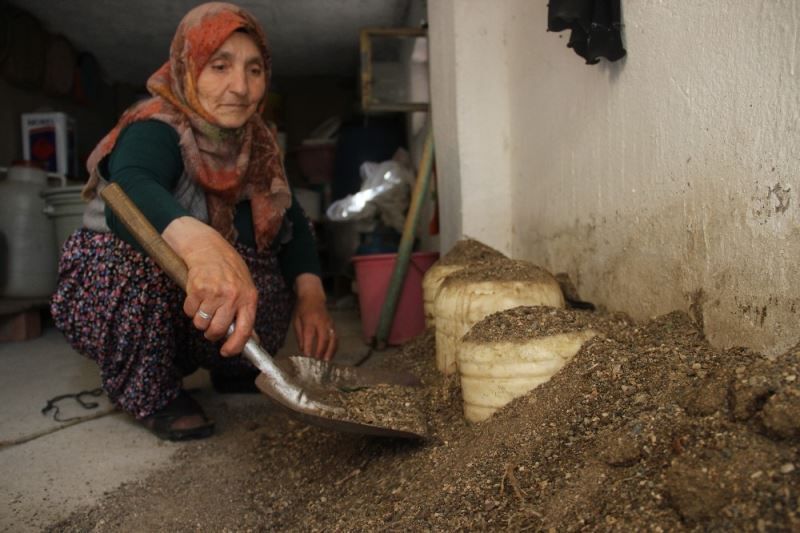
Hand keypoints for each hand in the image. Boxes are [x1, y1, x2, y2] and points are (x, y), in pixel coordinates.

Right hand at [162, 216, 256, 355]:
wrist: (208, 246)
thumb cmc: (228, 269)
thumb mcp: (245, 288)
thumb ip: (246, 314)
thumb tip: (253, 340)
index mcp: (249, 297)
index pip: (245, 330)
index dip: (235, 346)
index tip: (226, 352)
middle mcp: (233, 295)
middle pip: (217, 330)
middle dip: (211, 333)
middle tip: (210, 326)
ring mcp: (214, 292)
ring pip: (201, 323)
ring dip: (199, 319)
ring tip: (204, 305)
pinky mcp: (196, 288)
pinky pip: (189, 311)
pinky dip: (190, 308)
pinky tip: (196, 295)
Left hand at [292, 274, 335, 360]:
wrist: (313, 297)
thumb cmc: (302, 309)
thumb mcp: (296, 320)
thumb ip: (300, 335)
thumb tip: (303, 349)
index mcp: (309, 320)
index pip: (310, 335)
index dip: (309, 347)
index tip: (307, 357)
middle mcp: (321, 321)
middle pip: (324, 338)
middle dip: (321, 351)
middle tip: (318, 362)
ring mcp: (329, 323)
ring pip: (333, 338)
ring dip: (330, 351)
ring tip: (326, 361)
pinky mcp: (333, 325)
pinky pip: (336, 337)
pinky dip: (334, 347)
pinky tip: (331, 354)